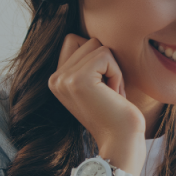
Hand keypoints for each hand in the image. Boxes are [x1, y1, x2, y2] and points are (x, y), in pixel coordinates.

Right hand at [49, 34, 145, 174]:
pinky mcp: (78, 79)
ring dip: (113, 69)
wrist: (120, 140)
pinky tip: (113, 95)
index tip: (102, 86)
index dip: (97, 57)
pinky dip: (117, 74)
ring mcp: (64, 79)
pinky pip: (106, 55)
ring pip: (98, 45)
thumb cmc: (117, 112)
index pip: (75, 39)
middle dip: (107, 63)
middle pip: (88, 40)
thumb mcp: (97, 83)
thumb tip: (94, 34)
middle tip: (108, 92)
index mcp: (56, 79)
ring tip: (110, 94)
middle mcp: (54, 78)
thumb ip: (88, 61)